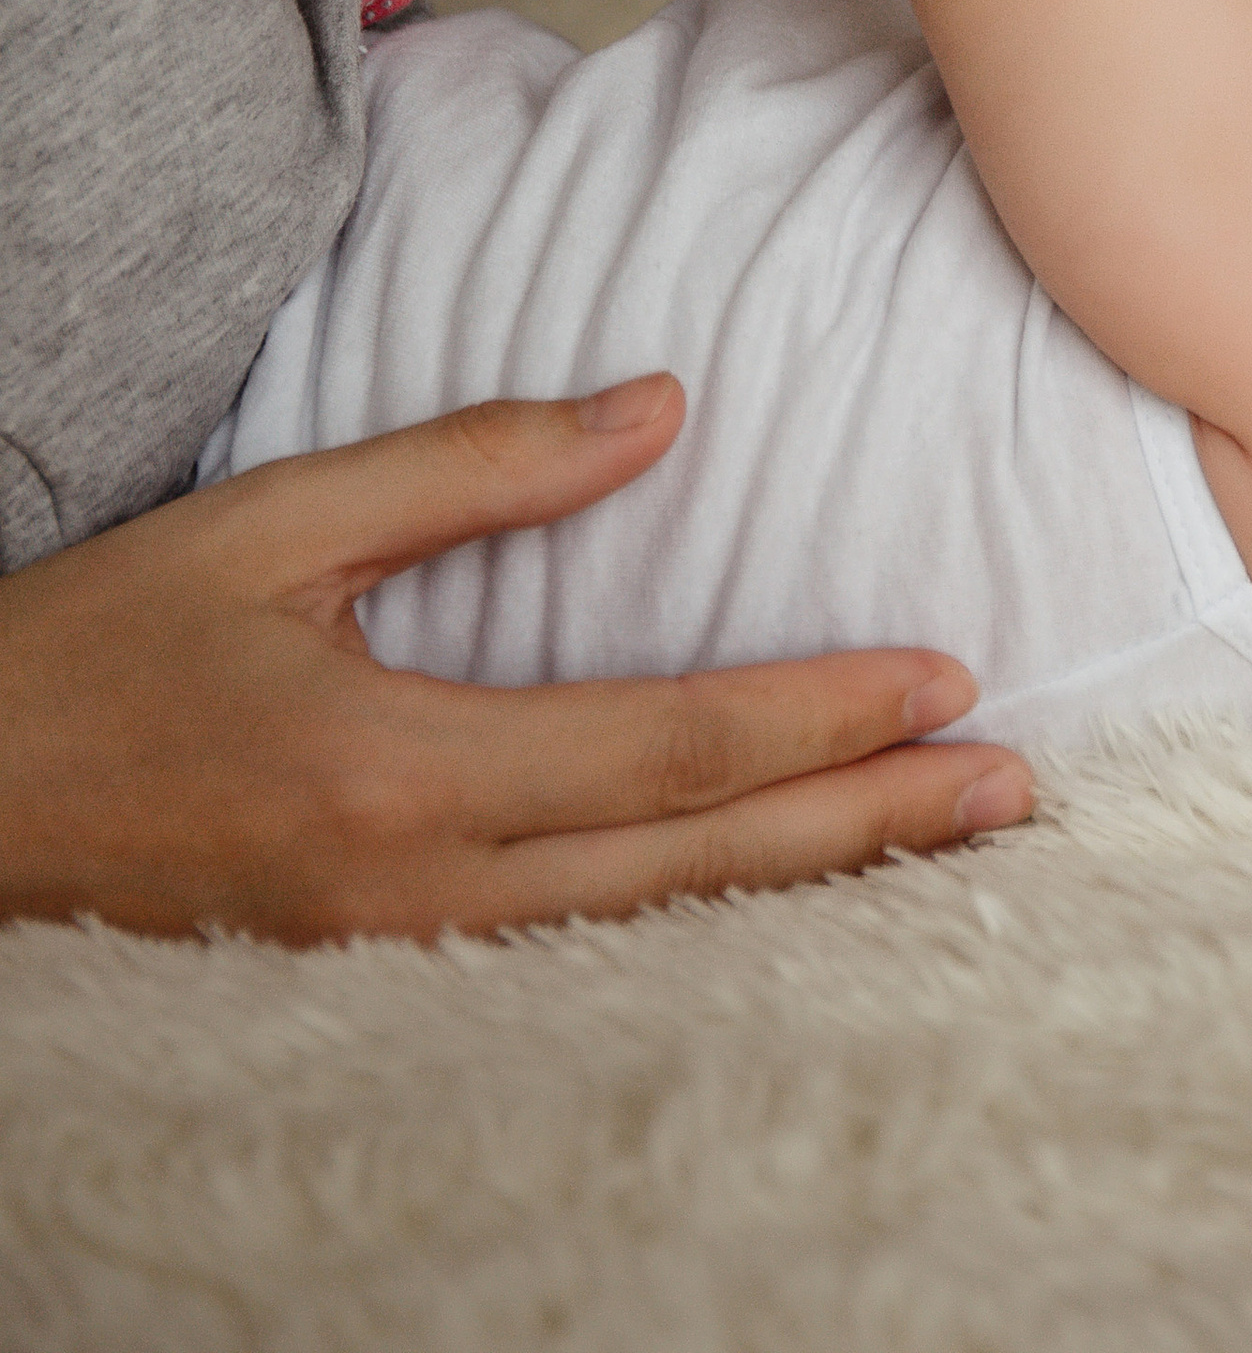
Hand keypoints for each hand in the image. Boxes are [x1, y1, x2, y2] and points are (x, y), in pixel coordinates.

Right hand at [0, 377, 1030, 942]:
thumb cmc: (106, 649)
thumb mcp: (278, 525)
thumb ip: (474, 468)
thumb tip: (661, 410)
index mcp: (404, 771)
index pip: (670, 743)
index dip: (820, 713)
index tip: (945, 676)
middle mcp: (426, 889)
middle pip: (698, 858)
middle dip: (868, 821)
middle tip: (1013, 785)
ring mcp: (407, 956)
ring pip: (658, 923)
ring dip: (813, 878)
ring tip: (944, 839)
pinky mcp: (386, 973)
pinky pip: (585, 950)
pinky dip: (707, 915)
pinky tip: (781, 885)